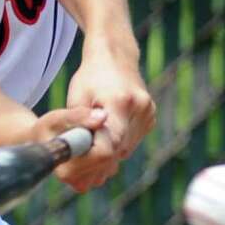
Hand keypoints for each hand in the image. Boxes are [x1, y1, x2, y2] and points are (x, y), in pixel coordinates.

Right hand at [25, 104, 110, 193]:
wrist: (44, 145)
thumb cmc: (47, 131)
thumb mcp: (56, 119)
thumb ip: (78, 116)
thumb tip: (103, 117)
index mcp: (68, 172)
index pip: (103, 152)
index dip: (100, 133)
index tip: (87, 124)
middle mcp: (80, 183)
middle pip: (112, 154)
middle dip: (103, 136)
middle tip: (85, 128)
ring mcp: (91, 183)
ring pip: (115, 156)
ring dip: (105, 141)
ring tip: (84, 137)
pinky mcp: (98, 180)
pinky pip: (114, 159)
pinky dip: (106, 148)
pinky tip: (89, 145)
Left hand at [60, 42, 155, 192]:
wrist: (115, 57)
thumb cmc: (91, 77)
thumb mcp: (77, 98)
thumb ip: (78, 126)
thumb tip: (76, 156)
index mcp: (120, 102)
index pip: (108, 146)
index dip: (90, 160)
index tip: (74, 163)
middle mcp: (140, 109)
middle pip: (117, 151)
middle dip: (96, 162)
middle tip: (76, 167)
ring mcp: (148, 114)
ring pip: (124, 150)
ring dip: (106, 155)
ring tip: (87, 151)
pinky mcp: (150, 118)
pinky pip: (131, 142)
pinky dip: (116, 145)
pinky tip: (103, 138)